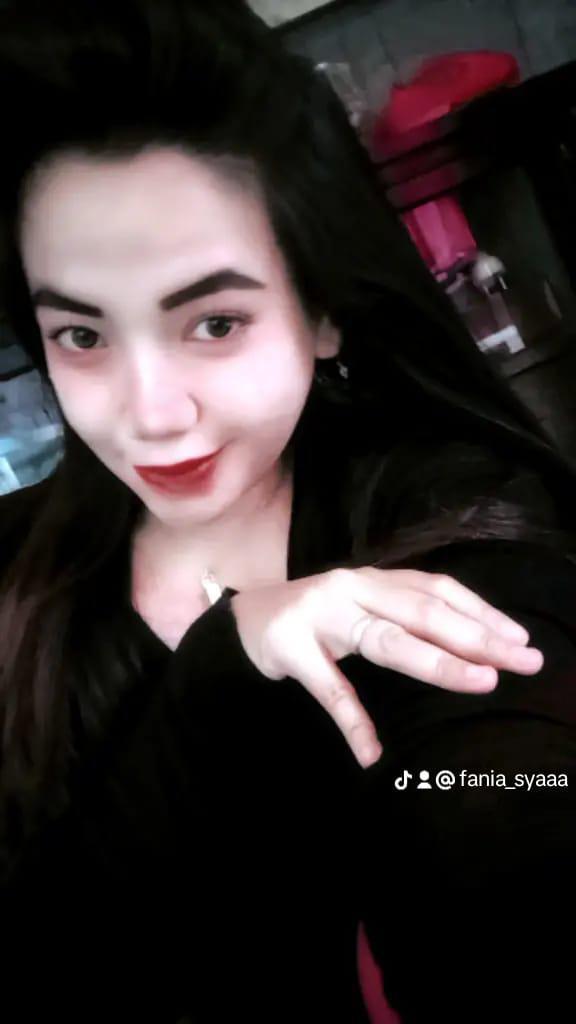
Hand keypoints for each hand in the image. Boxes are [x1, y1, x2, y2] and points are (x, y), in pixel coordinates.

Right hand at [230, 567, 543, 768]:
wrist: (244, 621)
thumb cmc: (317, 617)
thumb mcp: (363, 606)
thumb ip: (405, 614)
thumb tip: (474, 638)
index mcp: (375, 580)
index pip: (437, 590)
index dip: (481, 612)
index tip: (519, 640)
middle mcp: (353, 589)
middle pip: (423, 612)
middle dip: (477, 637)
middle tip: (521, 662)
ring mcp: (321, 617)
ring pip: (387, 641)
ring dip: (437, 664)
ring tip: (479, 683)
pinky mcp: (290, 650)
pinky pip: (329, 690)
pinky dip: (353, 723)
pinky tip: (371, 752)